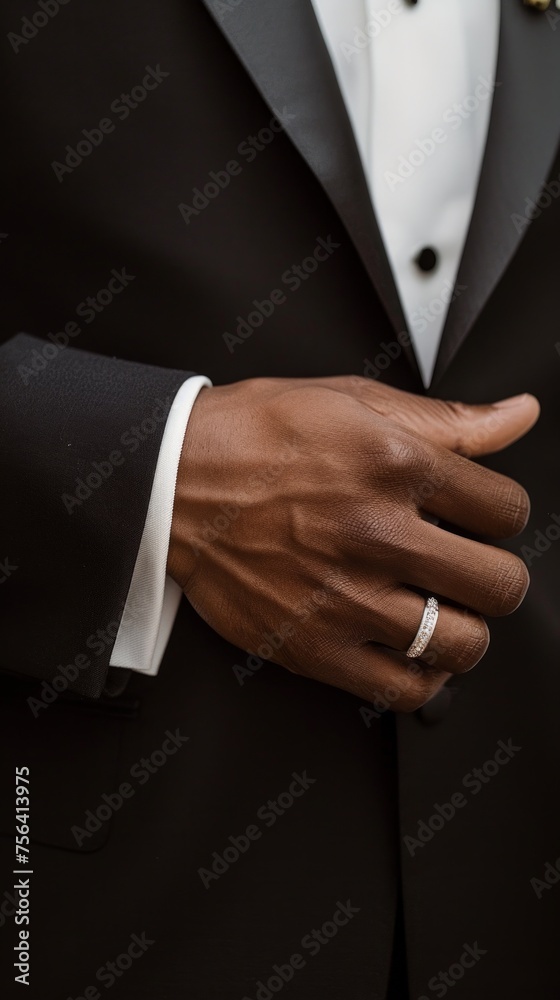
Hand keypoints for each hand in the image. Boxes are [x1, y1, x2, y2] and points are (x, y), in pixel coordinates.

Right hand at [167, 376, 538, 710]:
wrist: (170, 483)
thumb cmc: (253, 437)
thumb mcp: (352, 400)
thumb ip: (447, 418)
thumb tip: (517, 415)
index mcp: (394, 465)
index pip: (506, 510)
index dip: (503, 514)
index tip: (481, 518)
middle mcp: (375, 533)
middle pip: (500, 584)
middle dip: (497, 576)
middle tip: (471, 568)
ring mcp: (345, 596)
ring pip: (462, 643)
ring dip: (465, 628)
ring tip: (442, 609)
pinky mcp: (313, 645)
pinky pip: (402, 688)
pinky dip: (422, 676)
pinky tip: (410, 649)